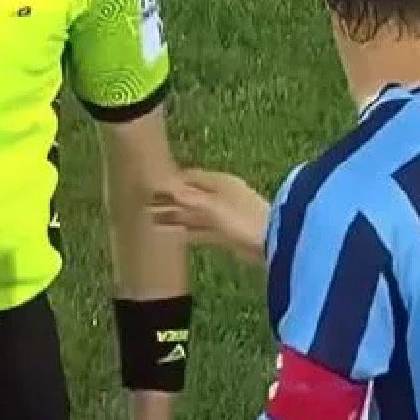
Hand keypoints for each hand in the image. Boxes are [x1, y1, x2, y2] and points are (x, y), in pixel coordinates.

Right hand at [150, 168, 270, 261]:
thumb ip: (189, 199)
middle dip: (169, 201)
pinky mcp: (227, 234)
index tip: (151, 186)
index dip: (171, 182)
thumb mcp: (213, 207)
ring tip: (153, 221)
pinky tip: (175, 235)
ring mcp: (225, 216)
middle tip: (145, 206)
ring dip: (175, 217)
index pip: (190, 177)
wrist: (273, 242)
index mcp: (220, 183)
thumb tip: (167, 188)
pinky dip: (188, 231)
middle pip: (190, 196)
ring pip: (194, 215)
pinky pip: (202, 230)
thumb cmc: (244, 219)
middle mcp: (221, 197)